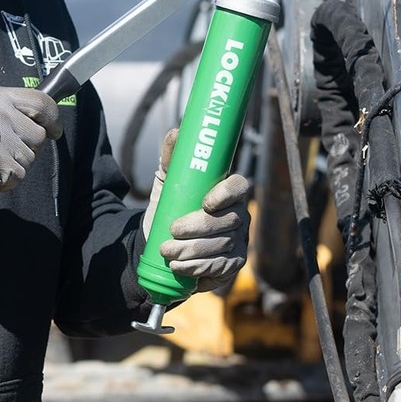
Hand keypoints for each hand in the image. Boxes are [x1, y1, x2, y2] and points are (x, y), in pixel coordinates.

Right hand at [0, 86, 60, 206]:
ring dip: (15, 165)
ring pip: (31, 157)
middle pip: (39, 135)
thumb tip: (45, 119)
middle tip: (3, 151)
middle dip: (28, 148)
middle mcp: (1, 112)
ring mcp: (0, 136)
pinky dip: (6, 181)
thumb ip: (11, 109)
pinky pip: (19, 175)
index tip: (55, 129)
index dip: (53, 118)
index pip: (42, 101)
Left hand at [143, 129, 251, 292]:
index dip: (226, 194)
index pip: (239, 186)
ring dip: (192, 251)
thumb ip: (172, 157)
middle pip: (227, 220)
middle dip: (198, 229)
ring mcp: (239, 240)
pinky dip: (196, 268)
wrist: (161, 243)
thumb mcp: (167, 181)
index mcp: (226, 190)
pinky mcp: (233, 264)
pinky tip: (179, 267)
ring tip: (167, 251)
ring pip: (221, 245)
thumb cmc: (170, 206)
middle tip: (172, 232)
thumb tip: (177, 132)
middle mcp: (239, 214)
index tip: (206, 202)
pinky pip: (220, 267)